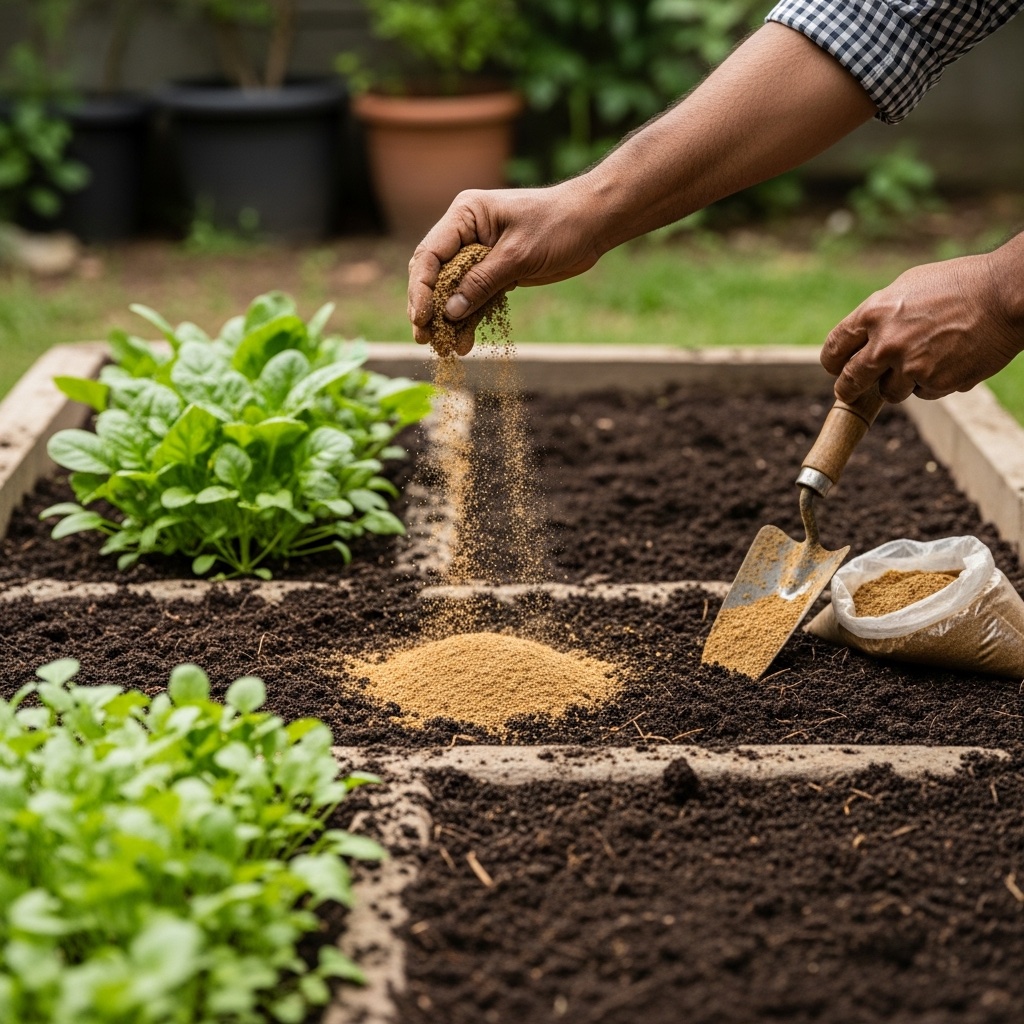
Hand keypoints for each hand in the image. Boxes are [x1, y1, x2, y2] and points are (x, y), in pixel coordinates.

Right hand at [407, 180, 603, 353]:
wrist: (592, 224)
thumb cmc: (557, 225)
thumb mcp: (518, 255)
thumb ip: (482, 283)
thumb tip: (449, 312)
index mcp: (465, 215)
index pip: (430, 254)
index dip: (421, 288)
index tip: (420, 319)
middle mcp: (467, 233)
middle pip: (435, 274)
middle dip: (429, 308)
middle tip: (423, 339)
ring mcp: (480, 253)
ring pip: (453, 291)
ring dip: (448, 320)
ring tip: (443, 349)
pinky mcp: (496, 271)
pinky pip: (475, 297)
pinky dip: (470, 319)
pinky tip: (465, 343)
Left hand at [821, 252, 1023, 402]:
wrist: (1006, 296)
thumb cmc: (958, 285)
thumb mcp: (906, 287)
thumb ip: (878, 316)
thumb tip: (857, 342)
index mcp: (873, 314)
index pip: (834, 349)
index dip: (833, 362)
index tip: (837, 368)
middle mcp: (886, 344)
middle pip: (849, 382)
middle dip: (849, 387)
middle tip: (853, 389)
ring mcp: (911, 367)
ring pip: (889, 393)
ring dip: (900, 383)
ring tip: (925, 358)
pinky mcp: (936, 384)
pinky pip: (923, 394)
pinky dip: (931, 383)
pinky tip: (949, 360)